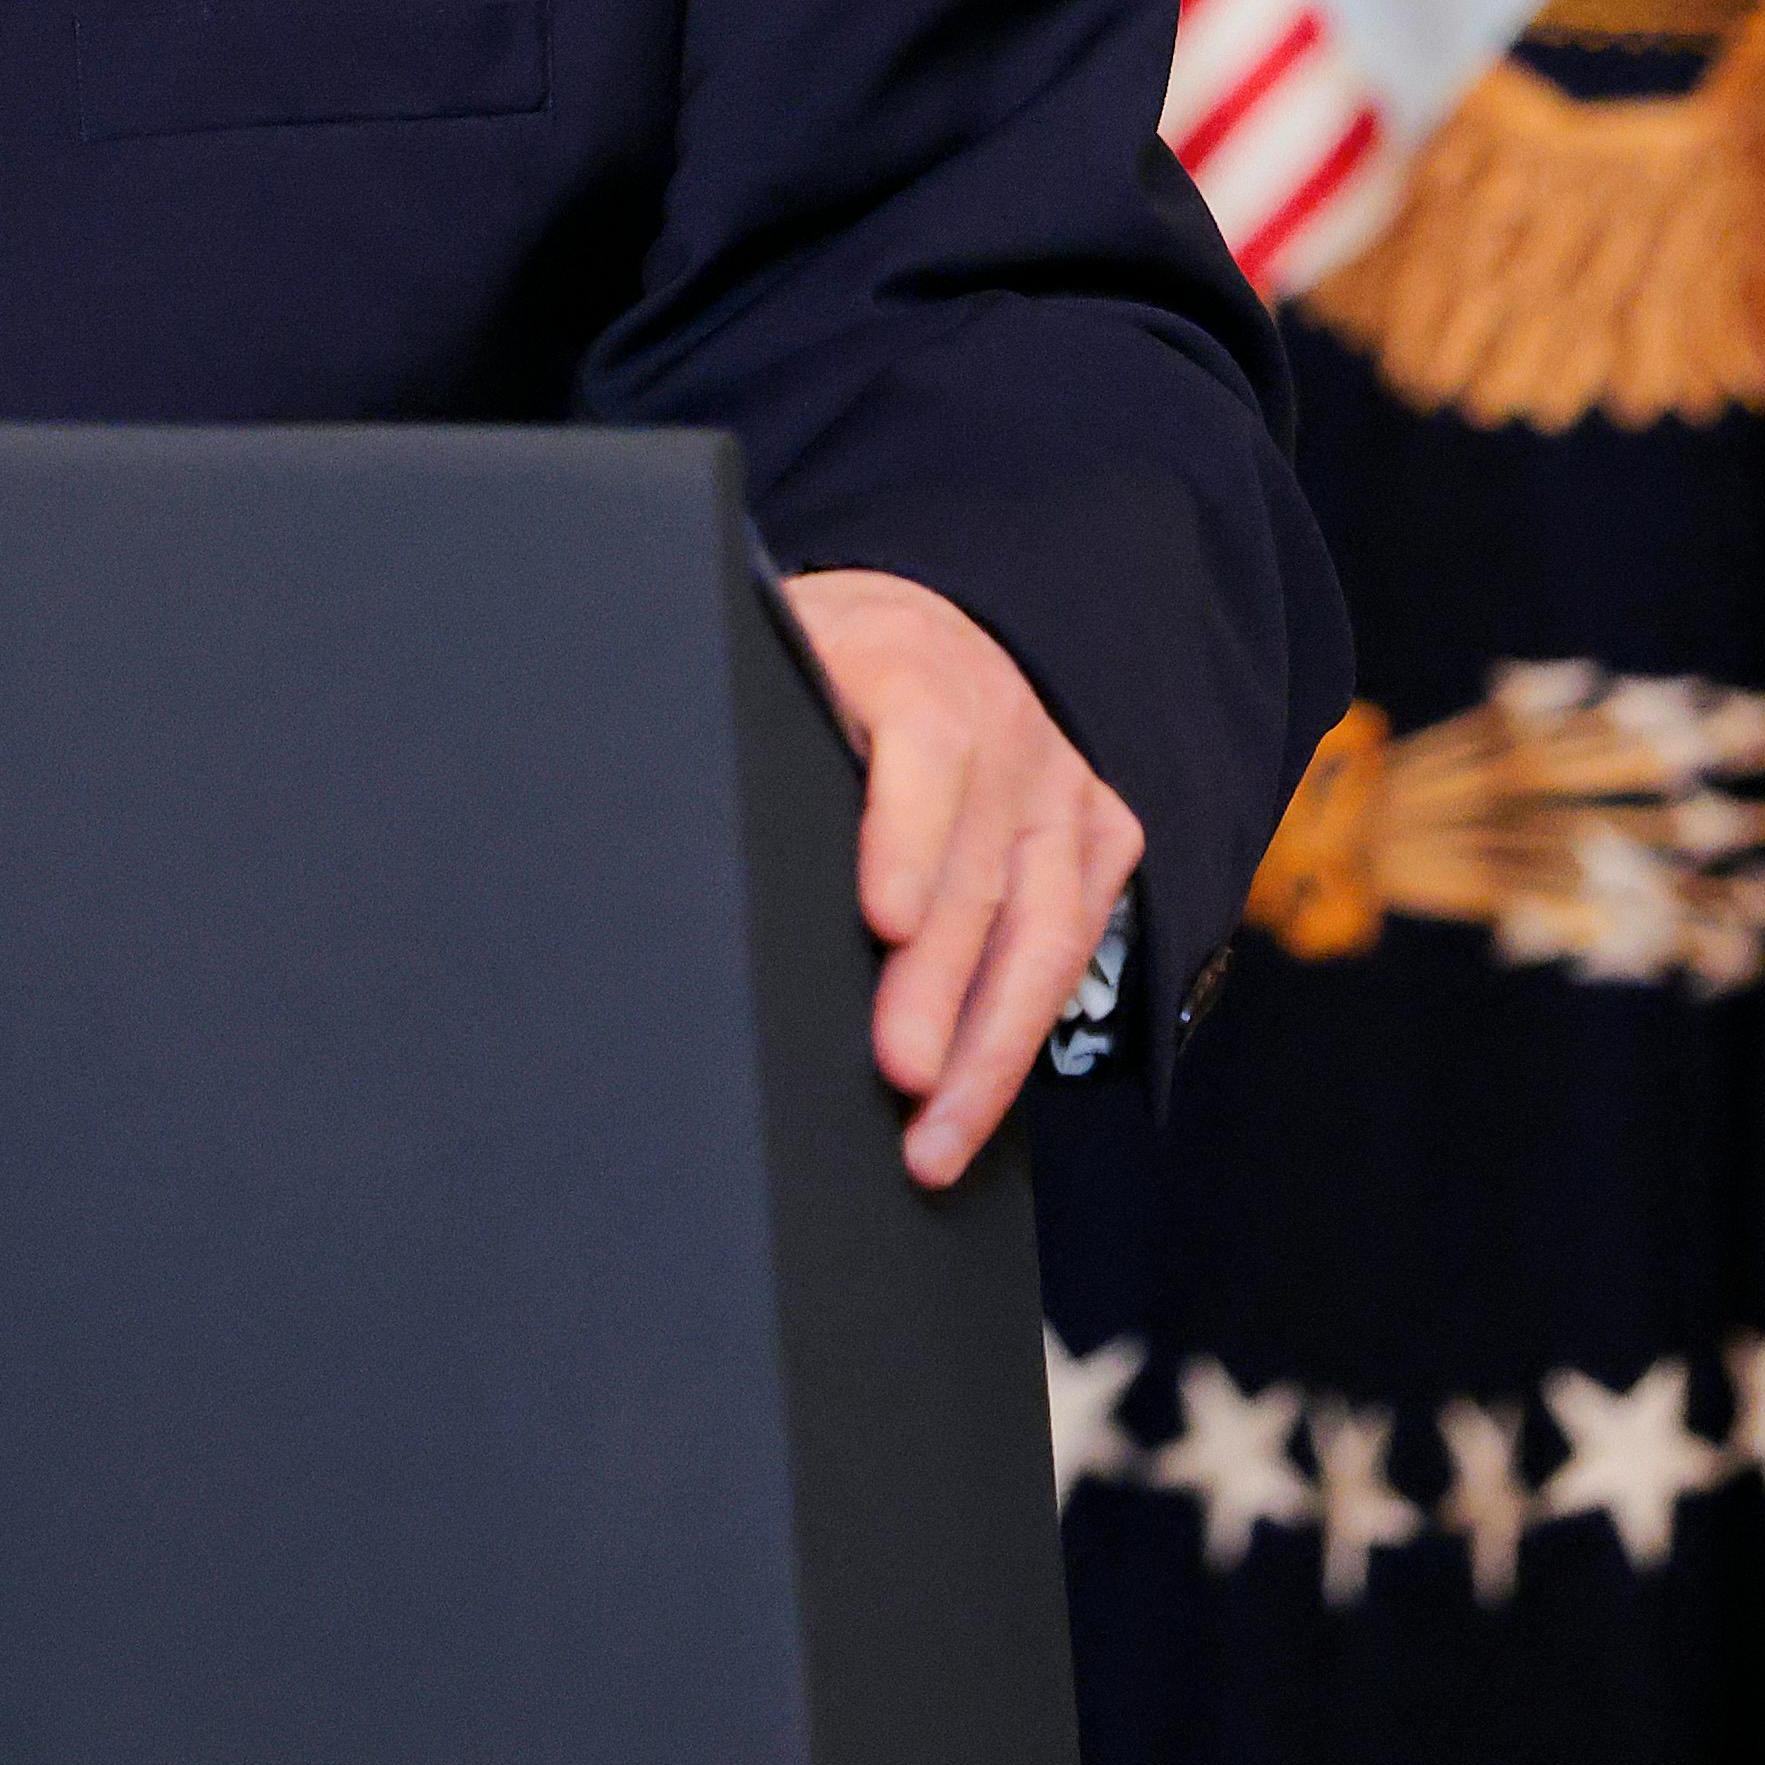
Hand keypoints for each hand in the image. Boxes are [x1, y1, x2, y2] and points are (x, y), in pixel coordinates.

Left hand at [781, 565, 1145, 1191]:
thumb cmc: (821, 667)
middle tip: (902, 1078)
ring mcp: (1060, 781)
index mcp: (908, 668)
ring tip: (937, 1137)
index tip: (884, 919)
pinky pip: (1081, 939)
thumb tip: (665, 830)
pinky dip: (1034, 1024)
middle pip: (980, 870)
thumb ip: (748, 737)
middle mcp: (1003, 721)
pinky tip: (989, 1095)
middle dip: (940, 988)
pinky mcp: (1099, 829)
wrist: (920, 627)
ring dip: (992, 1046)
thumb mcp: (770, 667)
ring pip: (1046, 929)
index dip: (906, 837)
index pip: (922, 748)